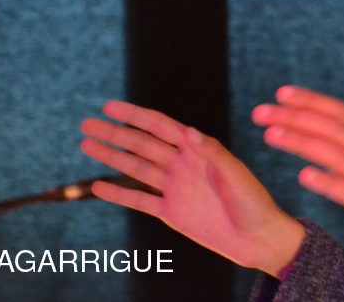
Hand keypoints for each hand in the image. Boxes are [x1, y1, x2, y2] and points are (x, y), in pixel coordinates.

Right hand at [81, 100, 305, 276]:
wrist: (257, 238)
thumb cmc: (253, 201)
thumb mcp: (236, 174)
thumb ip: (212, 153)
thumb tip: (188, 130)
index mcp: (198, 149)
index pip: (161, 126)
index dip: (135, 116)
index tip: (110, 106)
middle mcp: (182, 164)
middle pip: (141, 144)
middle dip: (114, 134)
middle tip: (86, 124)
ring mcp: (174, 188)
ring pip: (136, 168)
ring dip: (112, 157)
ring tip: (86, 144)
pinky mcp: (170, 212)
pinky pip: (140, 201)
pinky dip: (119, 194)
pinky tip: (99, 186)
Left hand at [254, 86, 343, 292]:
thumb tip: (327, 152)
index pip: (343, 115)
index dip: (312, 101)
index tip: (282, 93)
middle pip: (336, 128)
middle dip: (296, 116)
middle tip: (261, 111)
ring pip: (339, 154)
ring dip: (302, 142)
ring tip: (270, 134)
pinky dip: (327, 182)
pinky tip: (304, 177)